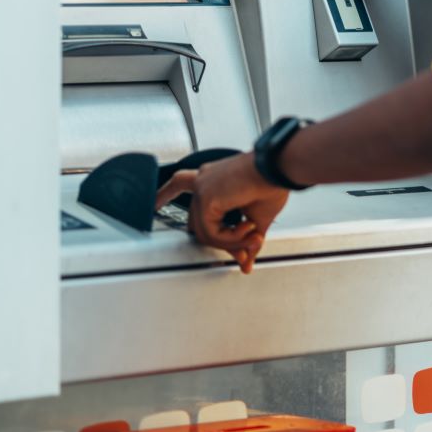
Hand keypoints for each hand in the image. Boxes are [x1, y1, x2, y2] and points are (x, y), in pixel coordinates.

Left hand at [155, 152, 288, 274]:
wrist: (278, 170)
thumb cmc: (271, 184)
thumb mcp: (257, 217)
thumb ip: (246, 239)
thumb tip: (246, 261)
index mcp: (214, 180)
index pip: (180, 185)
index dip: (164, 195)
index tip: (153, 203)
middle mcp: (205, 181)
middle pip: (197, 223)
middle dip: (222, 243)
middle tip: (243, 253)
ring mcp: (203, 188)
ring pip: (204, 233)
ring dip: (231, 242)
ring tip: (253, 236)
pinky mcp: (206, 197)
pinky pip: (211, 233)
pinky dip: (231, 238)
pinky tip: (247, 229)